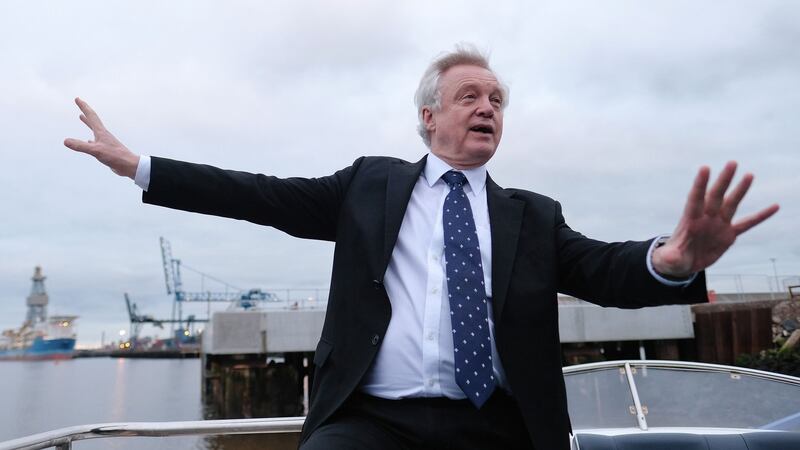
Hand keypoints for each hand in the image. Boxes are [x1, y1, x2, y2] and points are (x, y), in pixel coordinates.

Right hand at [64, 97, 139, 178]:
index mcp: (101, 132)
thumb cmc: (115, 157)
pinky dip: (90, 139)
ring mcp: (105, 142)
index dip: (84, 107)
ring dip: (87, 123)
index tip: (77, 99)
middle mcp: (103, 135)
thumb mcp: (95, 151)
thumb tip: (65, 141)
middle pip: (93, 120)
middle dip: (85, 111)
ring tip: (81, 117)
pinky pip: (96, 142)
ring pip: (94, 130)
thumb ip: (81, 146)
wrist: (129, 165)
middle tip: (80, 104)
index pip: (91, 116)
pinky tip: (89, 141)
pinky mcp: (106, 150)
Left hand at [652, 161, 779, 276]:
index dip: (700, 184)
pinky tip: (774, 207)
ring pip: (731, 204)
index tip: (705, 168)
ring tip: (749, 175)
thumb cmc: (673, 258)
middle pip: (715, 196)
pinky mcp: (729, 234)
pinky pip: (748, 223)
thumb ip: (671, 257)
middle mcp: (706, 218)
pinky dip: (761, 216)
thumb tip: (667, 260)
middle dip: (723, 181)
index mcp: (690, 221)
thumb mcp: (671, 260)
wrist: (684, 262)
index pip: (695, 199)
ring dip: (740, 190)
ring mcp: (718, 224)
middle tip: (732, 163)